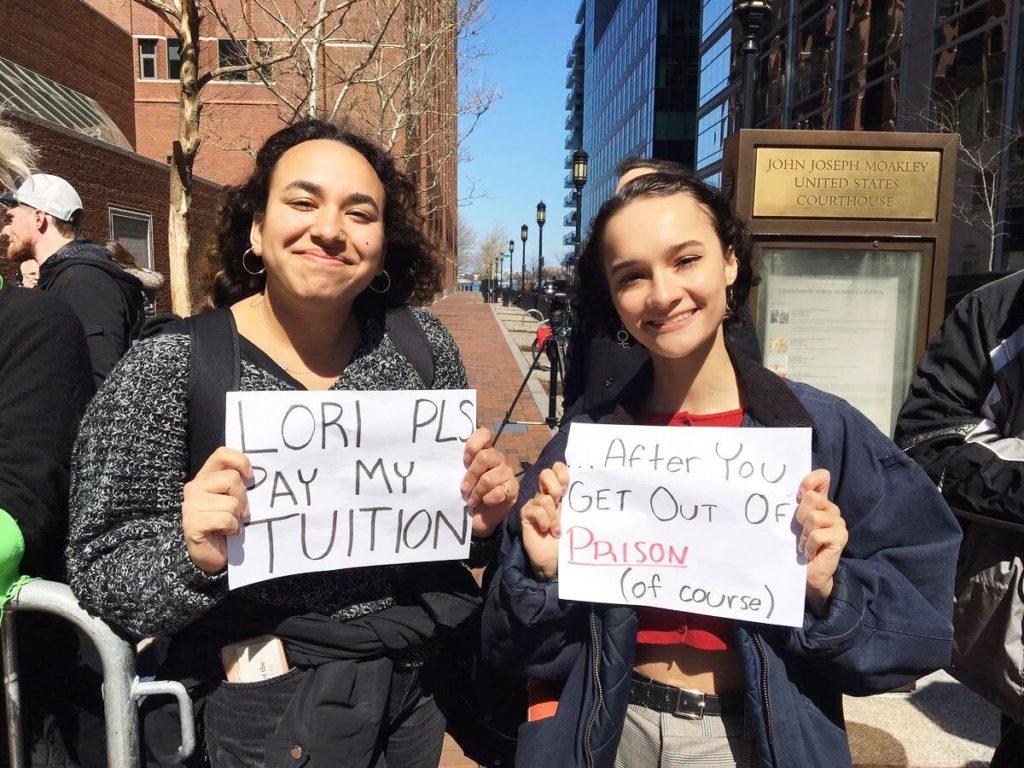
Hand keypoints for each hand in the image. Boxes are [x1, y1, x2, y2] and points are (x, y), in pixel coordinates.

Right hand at [181, 447, 252, 573]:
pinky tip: (226, 534)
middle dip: (243, 498)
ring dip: (237, 518)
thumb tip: (256, 475)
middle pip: (232, 479)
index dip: (240, 461)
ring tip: (230, 526)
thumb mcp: (233, 499)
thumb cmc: (226, 525)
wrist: (211, 555)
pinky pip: (225, 519)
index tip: (250, 478)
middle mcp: (194, 488)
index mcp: (205, 478)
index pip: (222, 454)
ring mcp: (191, 506)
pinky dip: (232, 529)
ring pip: (231, 502)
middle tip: (241, 513)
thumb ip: (237, 485)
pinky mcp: (192, 524)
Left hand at [461, 428, 517, 536]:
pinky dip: (488, 499)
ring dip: (477, 491)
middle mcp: (497, 459)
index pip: (484, 434)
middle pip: (485, 457)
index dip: (474, 444)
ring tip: (471, 501)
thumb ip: (457, 467)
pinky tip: (485, 503)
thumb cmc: (466, 495)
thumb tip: (444, 461)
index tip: (464, 460)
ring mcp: (506, 472)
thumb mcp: (458, 479)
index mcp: (483, 451)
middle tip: (463, 488)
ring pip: (490, 477)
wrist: (477, 519)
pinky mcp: (513, 488)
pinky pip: (499, 491)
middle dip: (471, 475)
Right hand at [521, 462, 568, 580]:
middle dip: (554, 486)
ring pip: (543, 497)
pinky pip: (535, 509)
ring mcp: (535, 503)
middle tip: (560, 501)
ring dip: (553, 516)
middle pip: (545, 473)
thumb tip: (590, 484)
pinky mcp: (526, 513)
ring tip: (556, 529)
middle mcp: (547, 495)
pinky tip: (547, 531)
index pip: (558, 468)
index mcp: (561, 492)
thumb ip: (576, 500)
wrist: (555, 558)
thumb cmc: (568, 538)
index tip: (568, 487)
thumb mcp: (576, 516)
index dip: (562, 472)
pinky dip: (544, 522)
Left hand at [796, 469, 847, 616]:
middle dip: (800, 516)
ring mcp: (838, 523)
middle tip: (800, 531)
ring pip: (813, 517)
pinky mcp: (840, 537)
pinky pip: (817, 534)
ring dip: (804, 534)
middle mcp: (831, 509)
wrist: (808, 573)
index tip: (797, 496)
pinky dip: (808, 545)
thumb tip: (779, 491)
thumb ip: (793, 506)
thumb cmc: (797, 546)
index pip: (822, 477)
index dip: (810, 481)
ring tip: (805, 543)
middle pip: (811, 497)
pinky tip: (809, 552)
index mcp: (820, 502)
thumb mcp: (792, 522)